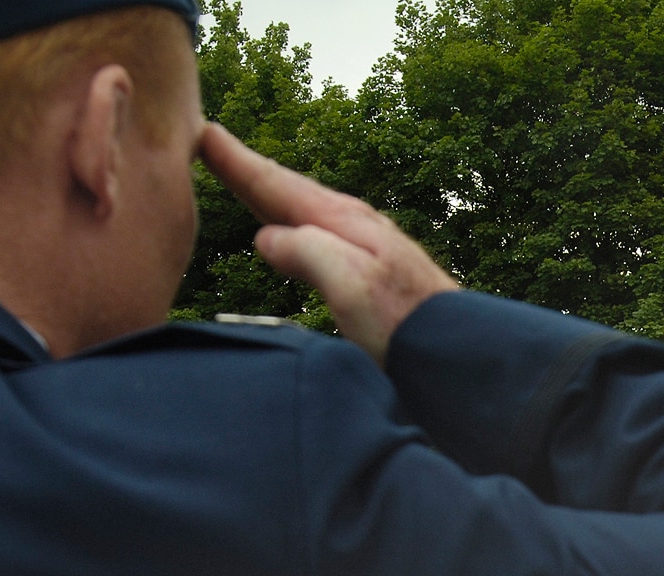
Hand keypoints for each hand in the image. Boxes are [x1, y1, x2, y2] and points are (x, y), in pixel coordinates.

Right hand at [199, 124, 458, 361]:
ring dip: (272, 194)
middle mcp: (354, 228)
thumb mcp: (350, 285)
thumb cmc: (406, 324)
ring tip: (246, 181)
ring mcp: (365, 249)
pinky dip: (292, 225)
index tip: (204, 133)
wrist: (459, 354)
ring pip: (305, 212)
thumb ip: (308, 253)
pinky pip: (316, 236)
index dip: (239, 163)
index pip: (279, 186)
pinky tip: (290, 236)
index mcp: (345, 223)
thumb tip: (266, 237)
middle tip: (213, 143)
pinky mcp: (371, 274)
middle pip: (290, 191)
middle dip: (251, 170)